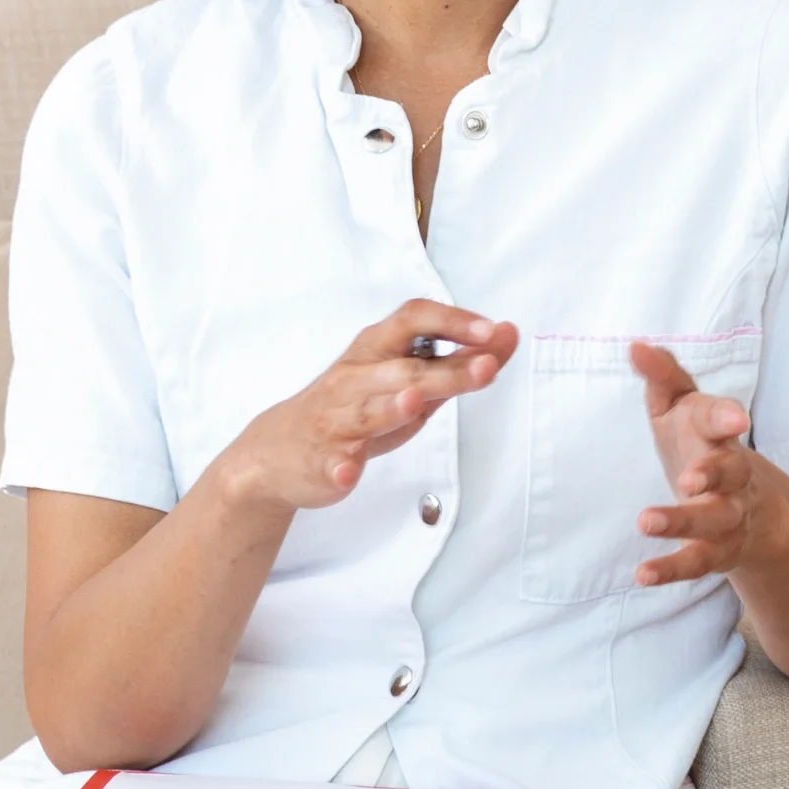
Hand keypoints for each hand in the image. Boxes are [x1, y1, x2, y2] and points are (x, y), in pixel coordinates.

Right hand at [224, 300, 517, 517]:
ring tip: (414, 401)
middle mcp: (354, 377)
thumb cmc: (355, 406)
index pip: (413, 318)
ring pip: (365, 412)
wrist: (278, 451)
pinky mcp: (321, 460)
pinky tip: (347, 470)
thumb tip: (509, 335)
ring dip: (389, 407)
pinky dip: (338, 466)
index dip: (453, 321)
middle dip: (446, 371)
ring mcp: (335, 419)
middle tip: (487, 368)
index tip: (491, 330)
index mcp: (375, 348)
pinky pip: (329, 462)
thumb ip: (457, 359)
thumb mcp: (408, 378)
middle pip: (403, 370)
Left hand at [629, 340, 788, 586]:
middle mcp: (733, 473)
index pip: (722, 420)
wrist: (759, 512)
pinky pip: (699, 562)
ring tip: (645, 520)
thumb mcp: (684, 407)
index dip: (725, 417)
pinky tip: (642, 575)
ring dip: (683, 521)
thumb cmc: (704, 445)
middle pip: (732, 471)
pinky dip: (672, 569)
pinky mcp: (722, 551)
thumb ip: (663, 376)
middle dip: (714, 472)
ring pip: (715, 520)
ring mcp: (731, 514)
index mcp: (718, 433)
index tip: (733, 419)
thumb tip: (635, 345)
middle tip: (688, 478)